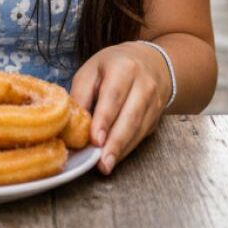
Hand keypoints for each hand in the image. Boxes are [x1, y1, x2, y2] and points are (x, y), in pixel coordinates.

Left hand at [70, 42, 169, 174]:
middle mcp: (144, 85)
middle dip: (115, 142)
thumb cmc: (113, 66)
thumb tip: (71, 122)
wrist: (150, 62)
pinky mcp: (156, 117)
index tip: (95, 140)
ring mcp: (154, 102)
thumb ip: (81, 93)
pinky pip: (141, 135)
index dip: (104, 120)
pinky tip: (115, 157)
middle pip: (130, 117)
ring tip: (106, 165)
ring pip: (138, 129)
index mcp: (124, 68)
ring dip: (121, 149)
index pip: (113, 96)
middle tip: (101, 163)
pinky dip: (127, 148)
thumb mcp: (92, 70)